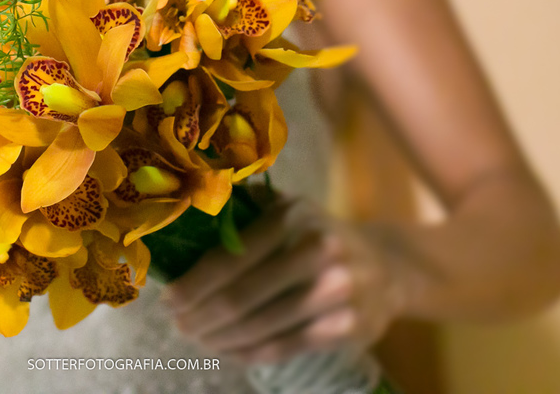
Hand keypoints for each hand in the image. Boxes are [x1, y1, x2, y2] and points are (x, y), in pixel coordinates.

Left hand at [162, 197, 408, 365]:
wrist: (389, 267)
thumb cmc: (319, 234)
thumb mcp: (289, 208)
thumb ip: (242, 207)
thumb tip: (185, 210)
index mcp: (293, 217)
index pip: (231, 257)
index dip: (194, 283)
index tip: (169, 299)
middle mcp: (317, 252)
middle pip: (240, 297)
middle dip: (200, 316)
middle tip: (179, 324)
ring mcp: (336, 293)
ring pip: (260, 327)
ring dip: (220, 338)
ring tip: (199, 339)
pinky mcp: (347, 328)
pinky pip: (284, 346)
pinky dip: (249, 352)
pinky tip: (229, 350)